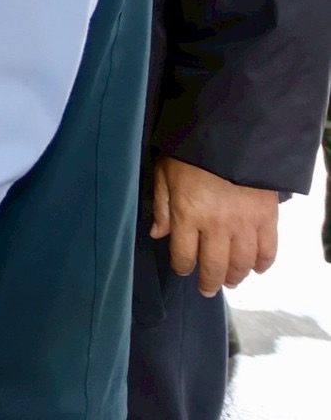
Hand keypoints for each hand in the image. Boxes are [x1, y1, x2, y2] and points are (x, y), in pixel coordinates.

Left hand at [150, 153, 279, 294]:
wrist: (231, 136)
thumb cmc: (189, 153)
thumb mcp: (164, 174)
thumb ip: (161, 206)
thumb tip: (157, 234)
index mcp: (188, 215)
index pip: (184, 255)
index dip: (182, 267)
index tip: (183, 270)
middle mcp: (217, 226)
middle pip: (214, 266)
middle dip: (209, 282)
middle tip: (207, 289)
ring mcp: (245, 224)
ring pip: (242, 263)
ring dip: (236, 276)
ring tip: (230, 281)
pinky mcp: (267, 218)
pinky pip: (268, 250)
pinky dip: (263, 263)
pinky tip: (256, 268)